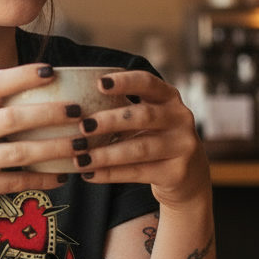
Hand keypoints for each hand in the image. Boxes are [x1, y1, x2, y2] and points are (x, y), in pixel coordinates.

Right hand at [0, 64, 81, 231]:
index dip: (23, 76)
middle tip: (78, 110)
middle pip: (12, 118)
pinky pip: (16, 182)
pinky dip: (42, 179)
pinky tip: (62, 176)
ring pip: (19, 153)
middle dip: (50, 113)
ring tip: (81, 144)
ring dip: (55, 148)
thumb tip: (25, 90)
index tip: (52, 71)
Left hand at [69, 69, 209, 207]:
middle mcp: (180, 118)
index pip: (148, 82)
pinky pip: (138, 172)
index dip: (125, 82)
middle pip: (143, 116)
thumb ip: (120, 108)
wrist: (187, 176)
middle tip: (82, 126)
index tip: (99, 83)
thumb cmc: (152, 138)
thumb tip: (71, 105)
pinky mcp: (177, 173)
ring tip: (79, 158)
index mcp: (169, 97)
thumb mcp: (145, 119)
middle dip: (110, 121)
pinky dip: (110, 174)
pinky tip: (89, 174)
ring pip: (139, 148)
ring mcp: (182, 146)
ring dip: (105, 154)